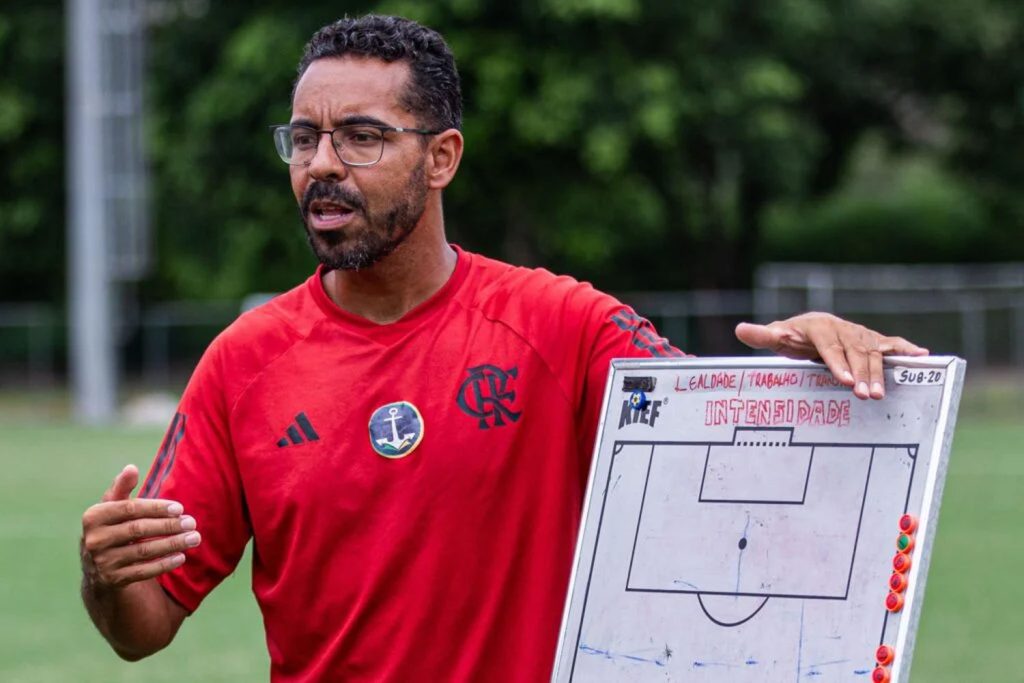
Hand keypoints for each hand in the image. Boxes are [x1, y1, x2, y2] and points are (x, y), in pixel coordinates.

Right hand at [81, 465, 200, 592]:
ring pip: (143, 551)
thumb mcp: (112, 507)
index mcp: (93, 517)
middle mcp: (93, 540)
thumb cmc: (112, 528)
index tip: (180, 508)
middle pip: (138, 530)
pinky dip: (164, 564)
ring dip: (172, 544)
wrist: (97, 568)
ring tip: (194, 538)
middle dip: (168, 526)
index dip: (156, 508)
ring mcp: (101, 562)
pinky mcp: (112, 580)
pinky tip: (181, 557)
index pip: (129, 509)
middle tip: (192, 523)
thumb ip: (121, 488)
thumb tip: (131, 468)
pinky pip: (142, 572)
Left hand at [735, 312, 928, 399]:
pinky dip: (908, 350)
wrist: (813, 327)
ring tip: (879, 395)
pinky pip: (893, 345)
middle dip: (860, 373)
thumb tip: (740, 329)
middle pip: (854, 351)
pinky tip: (923, 356)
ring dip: (879, 373)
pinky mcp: (874, 341)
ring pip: (874, 353)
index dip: (836, 362)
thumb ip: (762, 336)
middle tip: (864, 395)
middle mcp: (844, 328)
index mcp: (820, 327)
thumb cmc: (793, 337)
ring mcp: (861, 334)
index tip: (842, 380)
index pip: (828, 345)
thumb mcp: (777, 337)